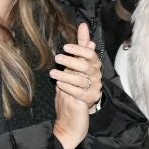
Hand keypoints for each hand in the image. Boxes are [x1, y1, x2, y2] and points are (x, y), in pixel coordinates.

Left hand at [50, 23, 102, 148]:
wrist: (71, 120)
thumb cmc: (72, 91)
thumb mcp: (73, 67)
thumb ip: (80, 48)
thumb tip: (84, 28)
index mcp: (93, 67)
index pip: (90, 54)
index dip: (80, 49)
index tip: (66, 46)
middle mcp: (96, 78)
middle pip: (88, 65)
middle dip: (72, 60)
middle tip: (58, 58)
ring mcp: (94, 90)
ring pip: (82, 79)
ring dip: (66, 74)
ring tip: (53, 73)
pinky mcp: (89, 101)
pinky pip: (80, 93)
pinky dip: (68, 88)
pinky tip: (59, 85)